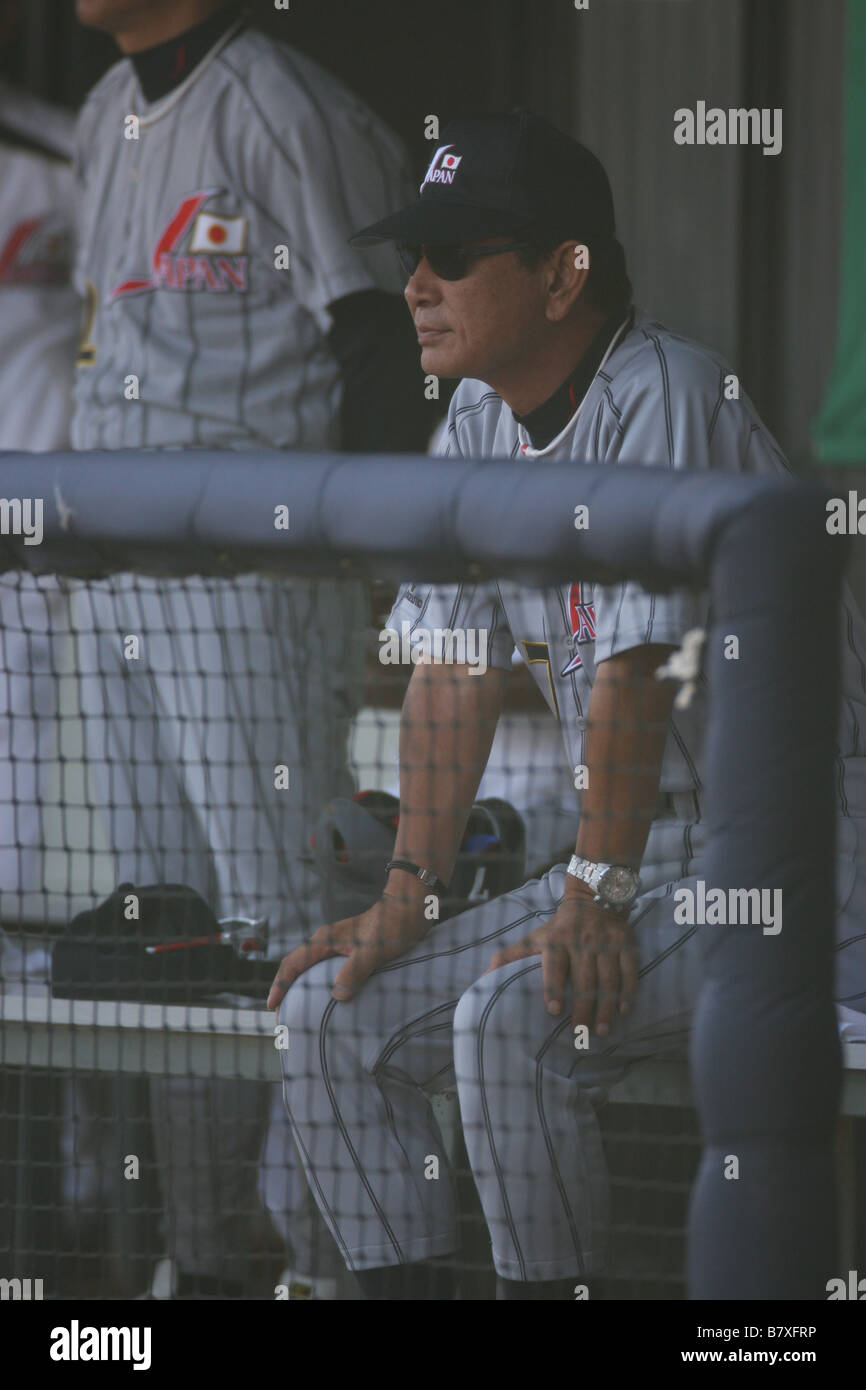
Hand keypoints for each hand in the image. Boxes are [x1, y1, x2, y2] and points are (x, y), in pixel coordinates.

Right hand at [267, 895, 428, 1010]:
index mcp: (325, 940)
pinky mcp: (350, 951)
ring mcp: (337, 946)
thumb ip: (355, 970)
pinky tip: (329, 999)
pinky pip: (326, 970)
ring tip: (299, 1010)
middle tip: (280, 1015)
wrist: (409, 908)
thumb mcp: (373, 950)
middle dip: (285, 988)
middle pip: (296, 966)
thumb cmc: (392, 926)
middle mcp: (327, 942)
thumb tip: (338, 995)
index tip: (272, 1005)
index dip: (280, 984)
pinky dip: (320, 985)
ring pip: (310, 968)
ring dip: (301, 987)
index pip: (293, 963)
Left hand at [485, 893, 638, 1036]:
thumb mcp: (532, 938)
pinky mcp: (625, 942)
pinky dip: (628, 990)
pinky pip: (629, 969)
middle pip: (583, 978)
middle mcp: (581, 941)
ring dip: (606, 1006)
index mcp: (556, 941)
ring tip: (602, 1029)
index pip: (554, 965)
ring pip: (607, 978)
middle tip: (580, 1032)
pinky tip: (624, 1009)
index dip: (553, 987)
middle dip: (583, 1007)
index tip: (553, 1010)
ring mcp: (605, 942)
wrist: (593, 899)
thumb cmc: (558, 929)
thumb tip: (483, 979)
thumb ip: (508, 957)